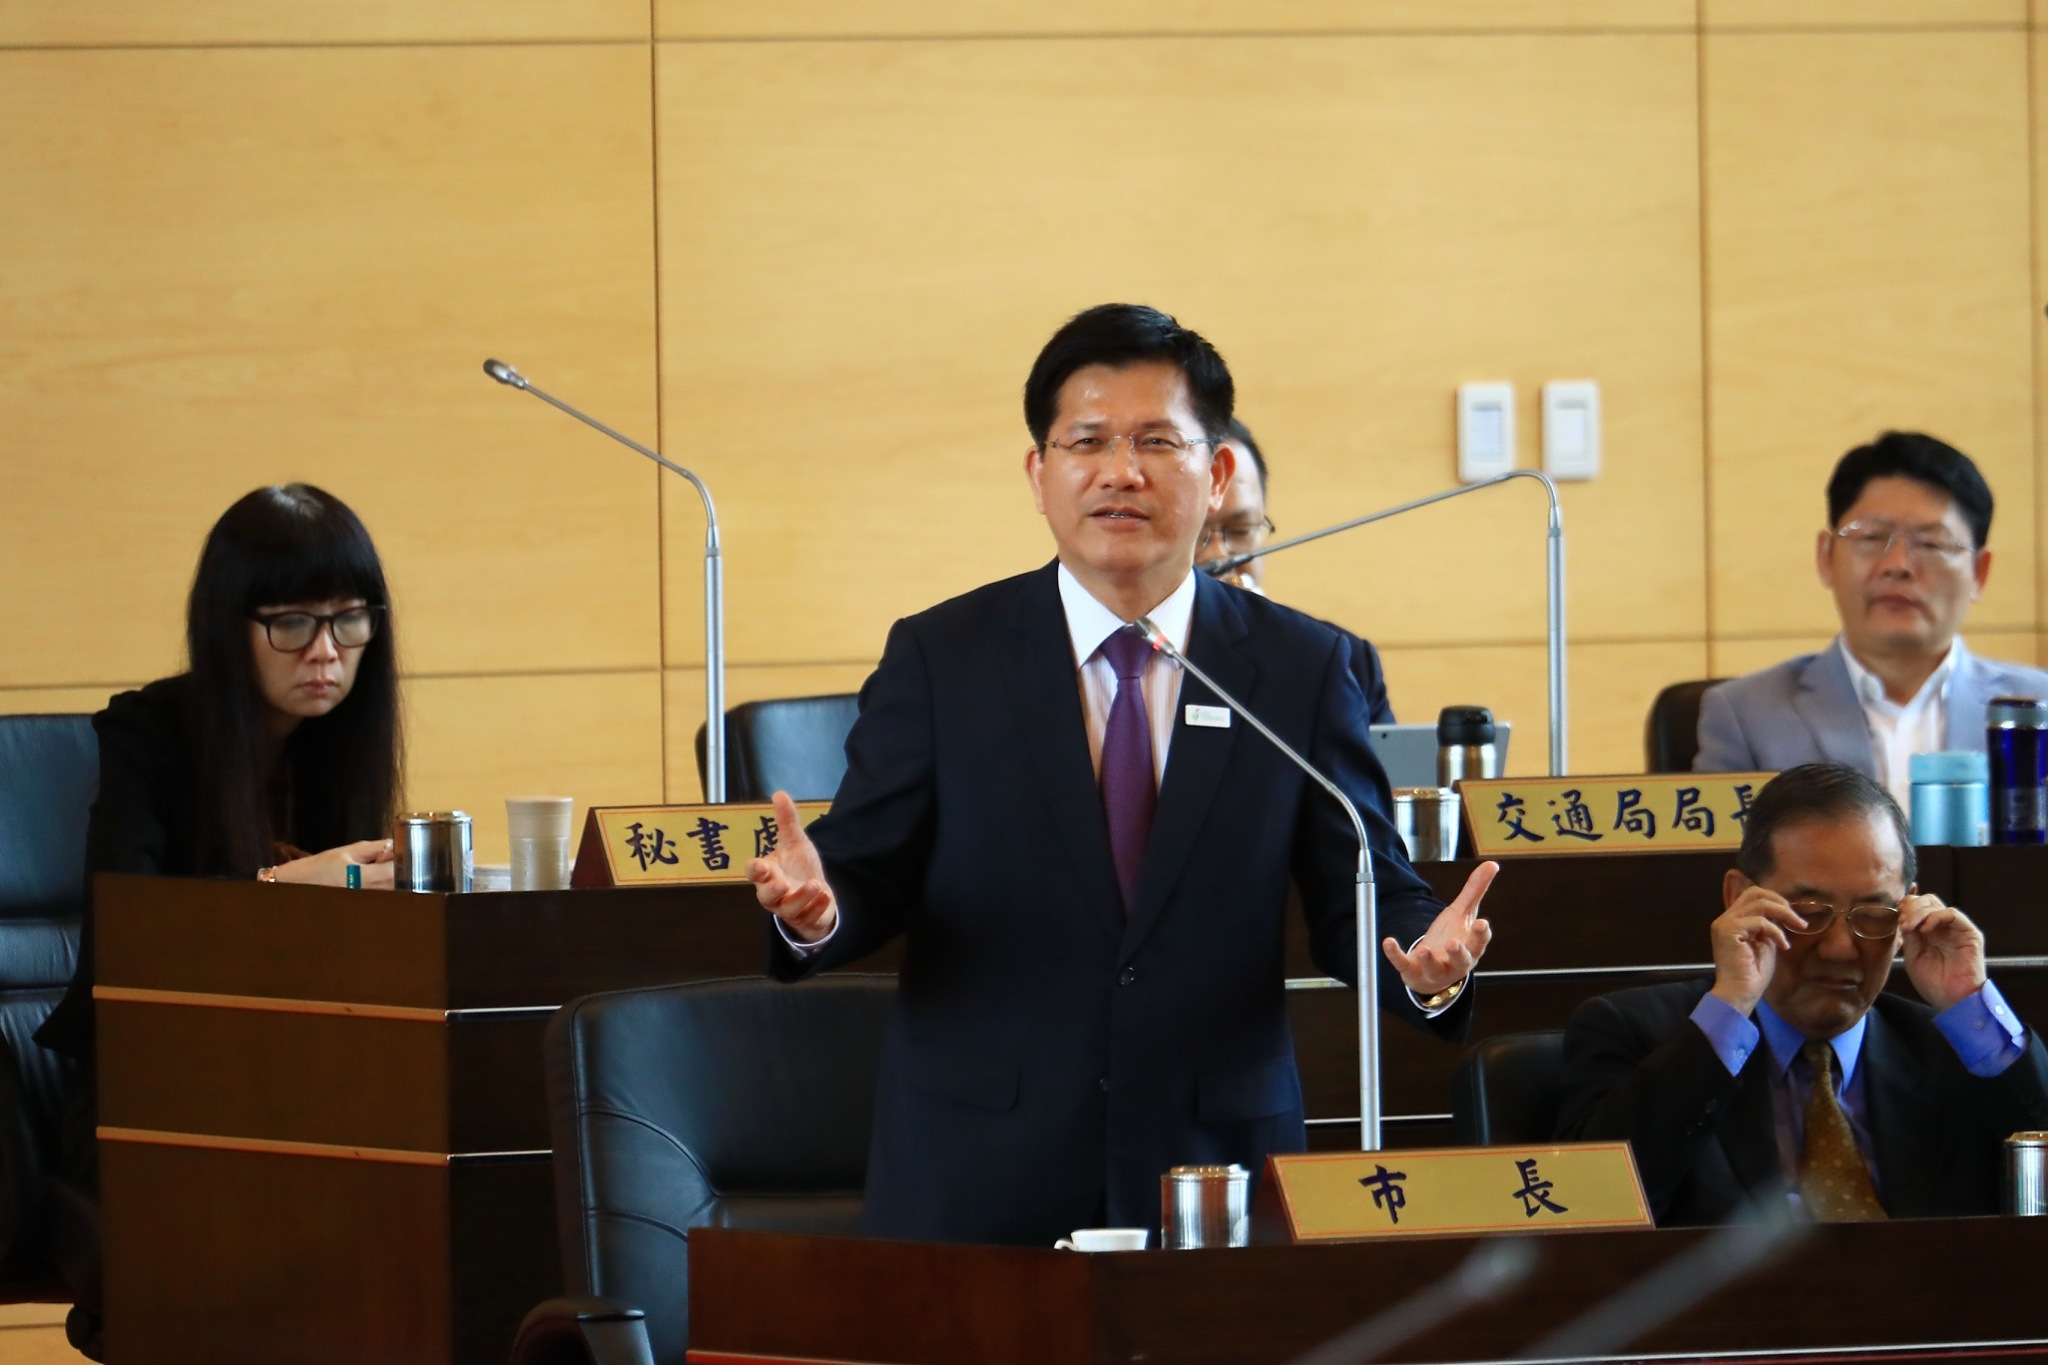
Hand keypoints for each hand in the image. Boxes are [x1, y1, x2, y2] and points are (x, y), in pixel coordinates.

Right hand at [271, 838, 394, 889]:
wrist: (304, 882)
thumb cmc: (325, 864)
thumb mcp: (349, 850)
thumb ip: (374, 848)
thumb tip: (394, 845)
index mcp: (361, 875)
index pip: (391, 870)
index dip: (402, 861)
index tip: (406, 852)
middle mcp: (365, 891)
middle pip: (396, 882)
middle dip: (401, 870)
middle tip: (398, 859)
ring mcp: (365, 900)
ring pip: (391, 891)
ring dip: (395, 880)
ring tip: (384, 869)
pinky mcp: (364, 904)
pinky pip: (383, 895)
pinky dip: (386, 887)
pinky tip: (379, 879)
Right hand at [748, 791, 837, 943]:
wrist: (817, 893)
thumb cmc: (798, 867)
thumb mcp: (795, 842)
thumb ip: (786, 821)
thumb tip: (779, 793)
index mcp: (767, 874)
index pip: (754, 873)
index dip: (756, 870)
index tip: (761, 865)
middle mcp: (774, 894)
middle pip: (766, 897)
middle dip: (773, 890)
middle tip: (783, 882)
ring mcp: (790, 909)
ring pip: (789, 909)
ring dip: (801, 897)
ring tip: (815, 884)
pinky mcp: (806, 919)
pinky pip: (809, 917)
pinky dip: (817, 908)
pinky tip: (826, 896)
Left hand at [1384, 861, 1496, 996]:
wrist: (1432, 971)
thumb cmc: (1452, 939)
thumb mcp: (1462, 913)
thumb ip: (1475, 890)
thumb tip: (1491, 864)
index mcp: (1470, 948)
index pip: (1479, 942)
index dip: (1481, 934)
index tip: (1481, 923)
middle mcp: (1456, 963)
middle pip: (1462, 961)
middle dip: (1458, 953)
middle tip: (1453, 943)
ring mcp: (1434, 970)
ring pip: (1434, 968)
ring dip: (1428, 960)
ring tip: (1424, 950)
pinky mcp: (1413, 972)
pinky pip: (1404, 965)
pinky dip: (1396, 955)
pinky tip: (1389, 942)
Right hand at [1707, 886, 1801, 1014]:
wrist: (1739, 995)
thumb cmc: (1752, 976)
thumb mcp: (1764, 944)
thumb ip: (1767, 927)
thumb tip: (1782, 914)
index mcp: (1731, 921)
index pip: (1752, 896)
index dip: (1775, 901)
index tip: (1792, 918)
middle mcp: (1725, 919)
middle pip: (1754, 892)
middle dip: (1780, 902)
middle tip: (1797, 920)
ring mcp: (1725, 923)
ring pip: (1759, 903)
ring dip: (1784, 914)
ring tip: (1798, 927)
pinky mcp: (1729, 931)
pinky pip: (1760, 922)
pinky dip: (1776, 932)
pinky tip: (1783, 945)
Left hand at [1898, 892, 1986, 1013]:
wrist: (1954, 1001)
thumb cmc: (1934, 983)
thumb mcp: (1912, 956)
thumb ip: (1908, 936)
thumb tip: (1899, 916)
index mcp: (1928, 931)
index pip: (1916, 906)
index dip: (1903, 906)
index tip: (1891, 915)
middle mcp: (1942, 927)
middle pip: (1925, 900)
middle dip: (1909, 907)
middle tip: (1901, 922)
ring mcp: (1956, 929)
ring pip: (1935, 904)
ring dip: (1918, 912)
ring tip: (1908, 927)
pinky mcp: (1969, 933)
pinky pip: (1952, 914)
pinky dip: (1935, 917)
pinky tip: (1924, 930)